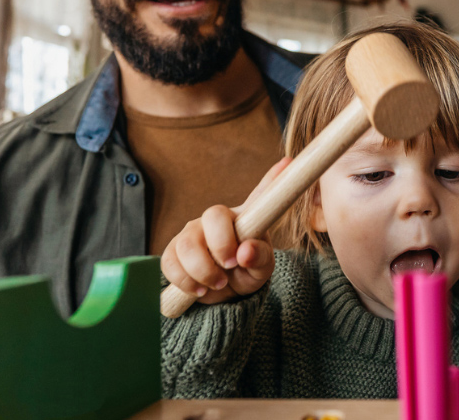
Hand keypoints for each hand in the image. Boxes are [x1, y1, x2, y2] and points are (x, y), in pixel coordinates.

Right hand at [160, 158, 289, 303]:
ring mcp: (192, 232)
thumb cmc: (245, 273)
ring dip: (203, 270)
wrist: (221, 295)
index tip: (288, 163)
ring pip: (187, 244)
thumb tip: (245, 252)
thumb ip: (259, 258)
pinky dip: (186, 281)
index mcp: (245, 218)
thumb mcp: (260, 270)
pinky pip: (170, 262)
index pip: (260, 193)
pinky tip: (200, 288)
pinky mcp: (173, 251)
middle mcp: (216, 219)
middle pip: (212, 215)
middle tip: (230, 266)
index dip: (273, 178)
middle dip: (221, 245)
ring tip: (218, 282)